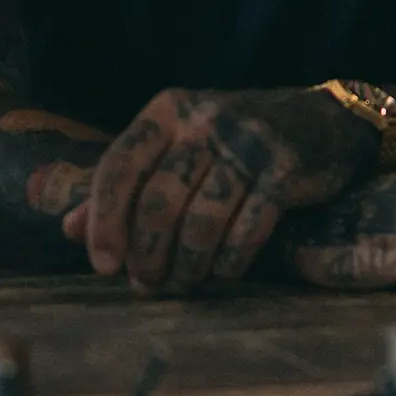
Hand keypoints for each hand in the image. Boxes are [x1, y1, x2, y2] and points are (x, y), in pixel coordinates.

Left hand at [64, 86, 379, 291]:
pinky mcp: (285, 169)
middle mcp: (203, 120)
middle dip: (146, 253)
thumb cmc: (235, 142)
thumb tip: (70, 229)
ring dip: (186, 265)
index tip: (102, 264)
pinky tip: (221, 275)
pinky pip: (246, 230)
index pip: (119, 165)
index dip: (104, 220)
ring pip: (200, 220)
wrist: (325, 122)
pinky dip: (229, 262)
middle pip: (158, 200)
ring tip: (182, 284)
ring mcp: (246, 143)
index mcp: (167, 111)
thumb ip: (125, 186)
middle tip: (145, 284)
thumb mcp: (177, 150)